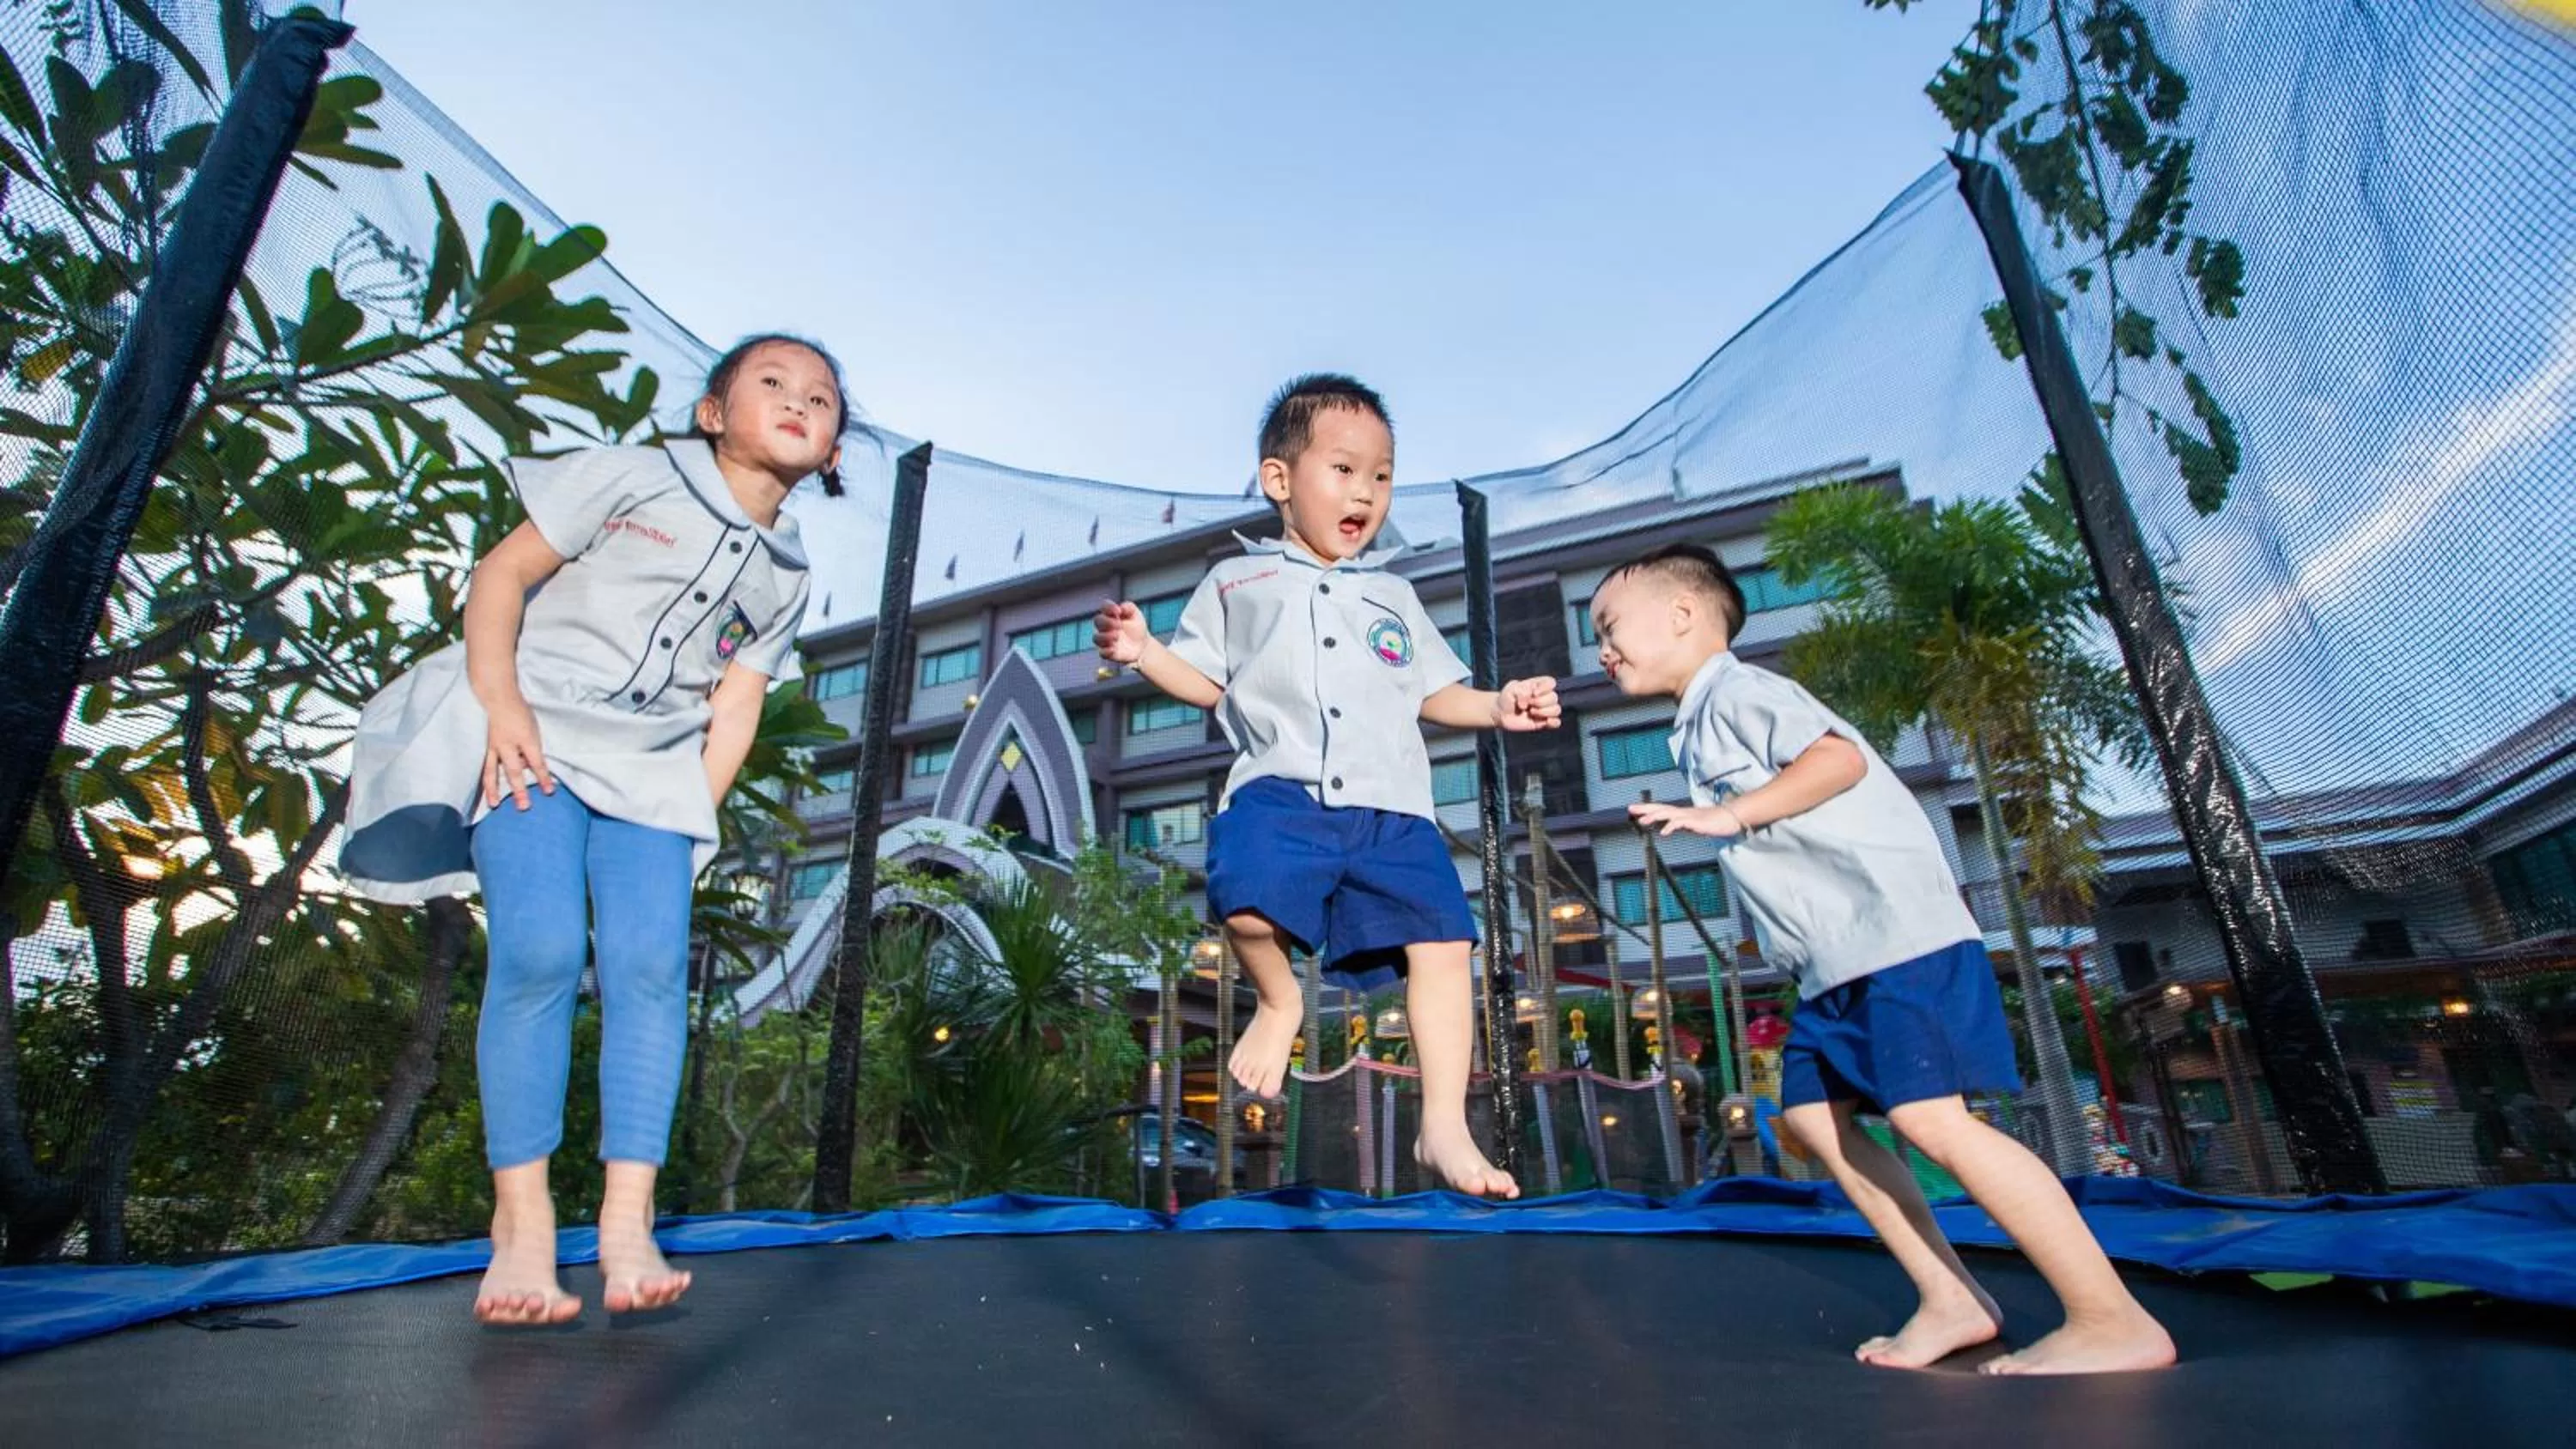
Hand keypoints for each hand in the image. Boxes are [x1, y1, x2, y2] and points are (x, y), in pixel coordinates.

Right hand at [483, 696, 555, 810]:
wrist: (498, 698)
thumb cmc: (520, 712)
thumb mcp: (533, 729)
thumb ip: (532, 749)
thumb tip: (528, 768)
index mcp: (524, 738)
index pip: (536, 762)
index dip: (543, 777)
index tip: (549, 791)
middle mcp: (507, 745)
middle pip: (513, 771)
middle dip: (519, 790)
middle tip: (523, 807)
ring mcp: (493, 747)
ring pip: (492, 772)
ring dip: (494, 790)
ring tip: (494, 805)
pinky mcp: (484, 748)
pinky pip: (483, 766)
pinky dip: (484, 779)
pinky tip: (483, 791)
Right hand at [1094, 599, 1148, 664]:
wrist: (1143, 645)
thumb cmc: (1137, 627)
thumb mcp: (1136, 615)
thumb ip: (1129, 607)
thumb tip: (1121, 607)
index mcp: (1111, 614)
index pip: (1104, 607)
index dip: (1108, 607)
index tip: (1118, 611)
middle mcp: (1105, 626)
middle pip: (1097, 621)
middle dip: (1107, 622)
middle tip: (1120, 625)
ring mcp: (1105, 640)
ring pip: (1096, 638)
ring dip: (1105, 637)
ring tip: (1117, 636)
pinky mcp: (1108, 652)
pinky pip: (1102, 653)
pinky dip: (1106, 651)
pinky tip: (1114, 649)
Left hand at [1494, 676, 1561, 731]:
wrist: (1500, 713)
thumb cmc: (1506, 698)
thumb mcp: (1511, 689)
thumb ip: (1522, 692)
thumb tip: (1528, 704)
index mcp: (1538, 685)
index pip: (1551, 682)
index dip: (1545, 688)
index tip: (1534, 693)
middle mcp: (1544, 697)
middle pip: (1554, 697)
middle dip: (1540, 702)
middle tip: (1527, 705)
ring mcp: (1544, 709)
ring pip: (1556, 709)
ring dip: (1544, 712)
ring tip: (1531, 712)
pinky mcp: (1543, 722)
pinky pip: (1556, 722)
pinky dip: (1553, 722)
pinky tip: (1544, 722)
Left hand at [1629, 800, 1743, 837]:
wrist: (1730, 818)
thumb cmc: (1712, 821)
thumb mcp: (1691, 824)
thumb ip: (1679, 825)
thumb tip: (1665, 829)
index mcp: (1680, 813)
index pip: (1660, 809)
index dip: (1646, 808)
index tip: (1632, 809)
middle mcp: (1682, 812)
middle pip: (1660, 808)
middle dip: (1645, 809)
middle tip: (1630, 809)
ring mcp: (1689, 816)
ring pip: (1668, 814)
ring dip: (1654, 817)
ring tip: (1642, 821)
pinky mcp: (1696, 822)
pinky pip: (1681, 823)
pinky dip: (1671, 827)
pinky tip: (1664, 833)